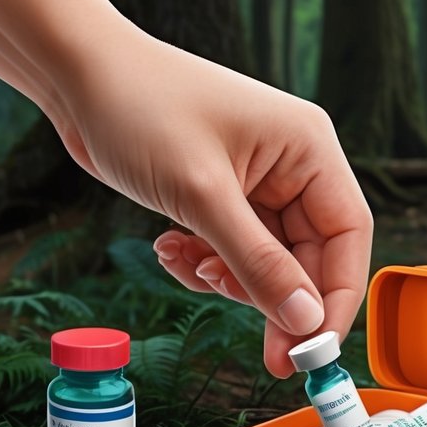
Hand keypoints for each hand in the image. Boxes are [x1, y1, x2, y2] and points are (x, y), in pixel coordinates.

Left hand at [51, 26, 372, 378]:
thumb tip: (306, 322)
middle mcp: (293, 165)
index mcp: (309, 148)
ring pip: (269, 262)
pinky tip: (170, 248)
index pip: (349, 234)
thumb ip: (258, 264)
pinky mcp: (224, 195)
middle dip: (278, 300)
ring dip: (231, 279)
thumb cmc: (142, 107)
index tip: (314, 348)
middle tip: (265, 354)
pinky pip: (233, 251)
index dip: (338, 296)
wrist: (77, 72)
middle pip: (311, 257)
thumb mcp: (203, 195)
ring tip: (188, 265)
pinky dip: (205, 264)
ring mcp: (259, 182)